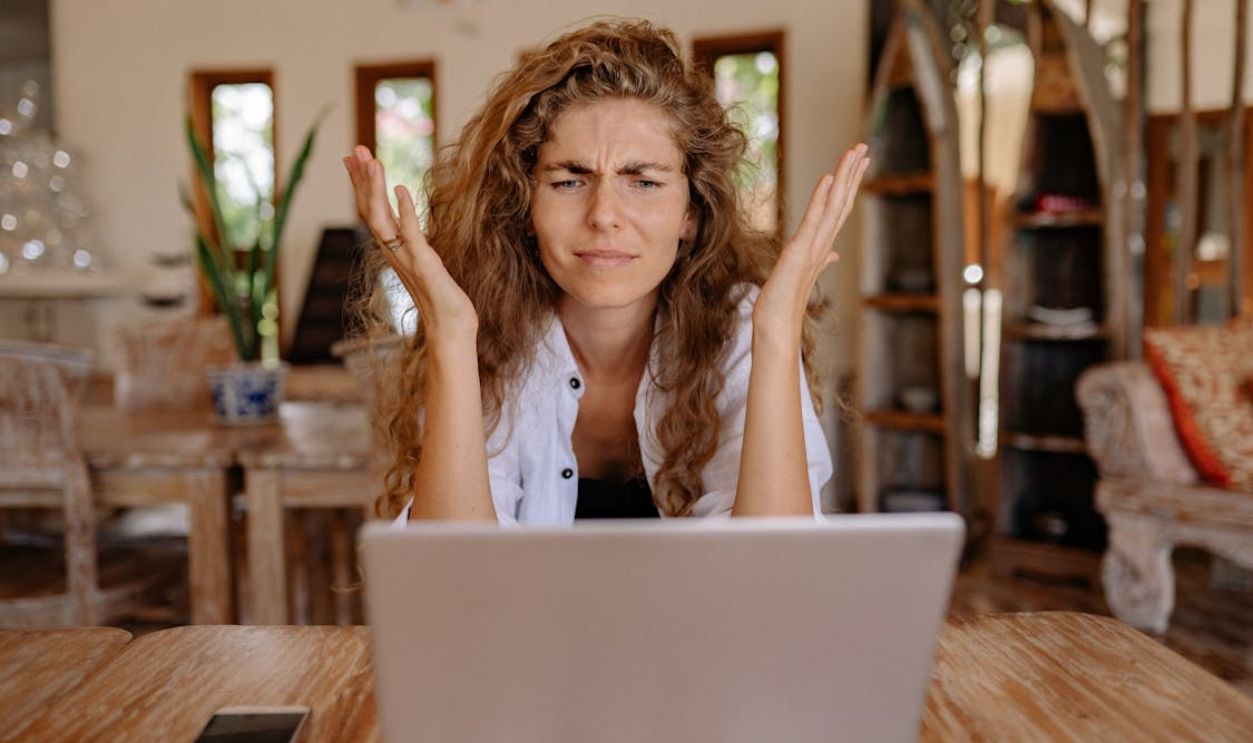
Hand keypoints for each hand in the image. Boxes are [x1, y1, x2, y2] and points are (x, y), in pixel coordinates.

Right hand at [343, 145, 477, 339]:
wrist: (450, 330)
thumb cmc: (442, 301)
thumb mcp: (425, 265)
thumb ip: (414, 245)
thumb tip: (407, 226)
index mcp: (394, 250)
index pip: (372, 211)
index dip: (362, 184)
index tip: (353, 160)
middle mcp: (394, 253)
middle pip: (370, 209)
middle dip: (362, 178)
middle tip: (354, 149)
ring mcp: (407, 258)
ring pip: (381, 218)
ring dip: (374, 189)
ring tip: (370, 160)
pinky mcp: (424, 264)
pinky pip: (410, 233)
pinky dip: (405, 210)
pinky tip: (400, 188)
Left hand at [753, 143, 868, 343]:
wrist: (777, 323)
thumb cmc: (785, 300)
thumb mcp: (802, 273)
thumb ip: (820, 259)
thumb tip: (833, 255)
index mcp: (822, 245)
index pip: (839, 209)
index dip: (850, 184)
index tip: (858, 162)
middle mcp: (823, 243)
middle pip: (842, 201)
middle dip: (853, 173)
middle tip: (863, 147)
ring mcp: (814, 247)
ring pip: (834, 205)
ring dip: (844, 178)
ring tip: (853, 153)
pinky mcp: (800, 251)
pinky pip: (813, 220)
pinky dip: (821, 198)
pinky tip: (828, 179)